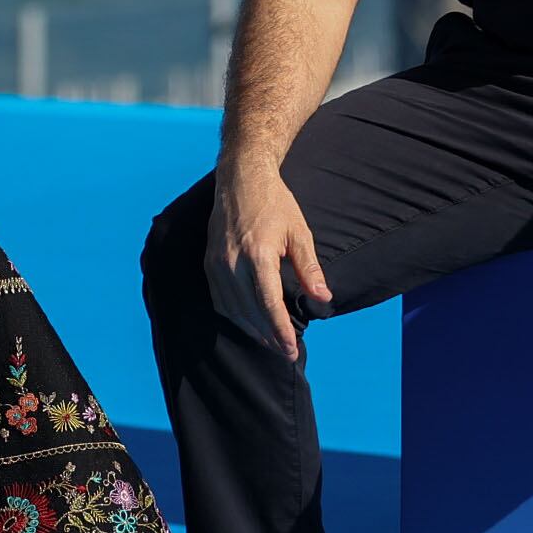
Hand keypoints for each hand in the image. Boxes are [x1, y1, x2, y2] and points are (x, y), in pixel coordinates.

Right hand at [208, 164, 332, 360]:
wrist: (240, 181)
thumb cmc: (275, 204)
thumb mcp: (299, 233)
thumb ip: (309, 268)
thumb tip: (324, 298)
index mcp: (258, 255)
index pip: (269, 304)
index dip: (280, 331)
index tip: (291, 349)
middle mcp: (233, 263)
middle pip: (250, 312)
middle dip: (269, 337)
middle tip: (286, 352)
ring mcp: (217, 264)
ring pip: (233, 310)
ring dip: (252, 330)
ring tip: (271, 342)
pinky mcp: (209, 264)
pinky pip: (220, 300)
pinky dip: (234, 316)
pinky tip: (249, 323)